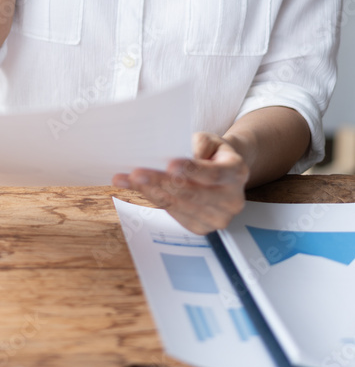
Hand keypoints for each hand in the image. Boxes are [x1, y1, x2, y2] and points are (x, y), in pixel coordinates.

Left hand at [112, 132, 249, 234]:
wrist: (223, 171)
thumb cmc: (212, 152)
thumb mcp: (210, 139)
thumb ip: (199, 144)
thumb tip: (179, 154)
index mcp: (237, 173)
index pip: (213, 174)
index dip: (190, 170)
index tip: (169, 164)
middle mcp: (232, 200)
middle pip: (192, 193)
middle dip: (162, 182)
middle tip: (137, 172)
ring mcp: (217, 218)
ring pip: (179, 205)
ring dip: (150, 192)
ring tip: (128, 179)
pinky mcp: (201, 227)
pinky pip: (173, 213)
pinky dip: (152, 199)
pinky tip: (136, 189)